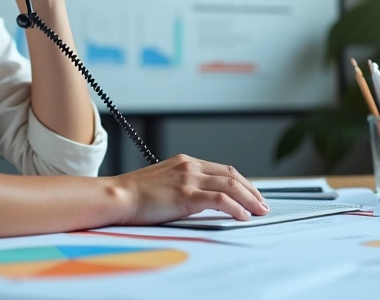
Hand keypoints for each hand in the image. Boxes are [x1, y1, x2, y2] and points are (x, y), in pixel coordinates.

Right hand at [108, 154, 268, 224]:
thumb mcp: (163, 183)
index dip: (242, 183)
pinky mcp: (186, 194)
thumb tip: (200, 201)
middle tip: (263, 205)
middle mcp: (190, 166)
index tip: (251, 195)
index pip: (223, 170)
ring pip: (231, 185)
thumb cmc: (134, 195)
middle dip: (252, 191)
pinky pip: (220, 199)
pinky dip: (236, 207)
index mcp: (185, 162)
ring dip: (250, 199)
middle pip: (232, 175)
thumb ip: (183, 186)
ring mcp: (188, 178)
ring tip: (260, 212)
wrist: (116, 196)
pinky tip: (243, 216)